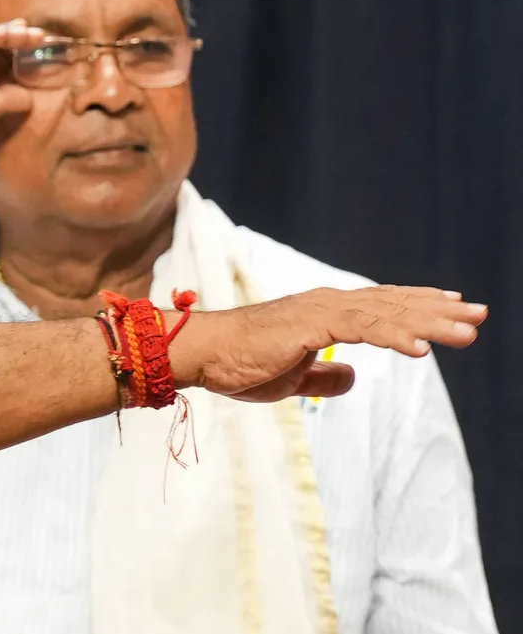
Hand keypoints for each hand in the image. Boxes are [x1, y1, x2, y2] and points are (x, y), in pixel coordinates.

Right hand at [170, 286, 485, 402]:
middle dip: (437, 309)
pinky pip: (363, 329)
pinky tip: (421, 348)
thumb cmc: (238, 364)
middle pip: (392, 304)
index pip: (379, 306)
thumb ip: (324, 375)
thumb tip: (352, 377)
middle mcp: (326, 304)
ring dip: (428, 322)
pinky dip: (395, 336)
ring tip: (466, 332)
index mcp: (322, 313)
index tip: (450, 308)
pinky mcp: (311, 323)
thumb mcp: (292, 377)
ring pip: (386, 313)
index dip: (416, 307)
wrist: (202, 353)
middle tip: (477, 314)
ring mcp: (320, 310)